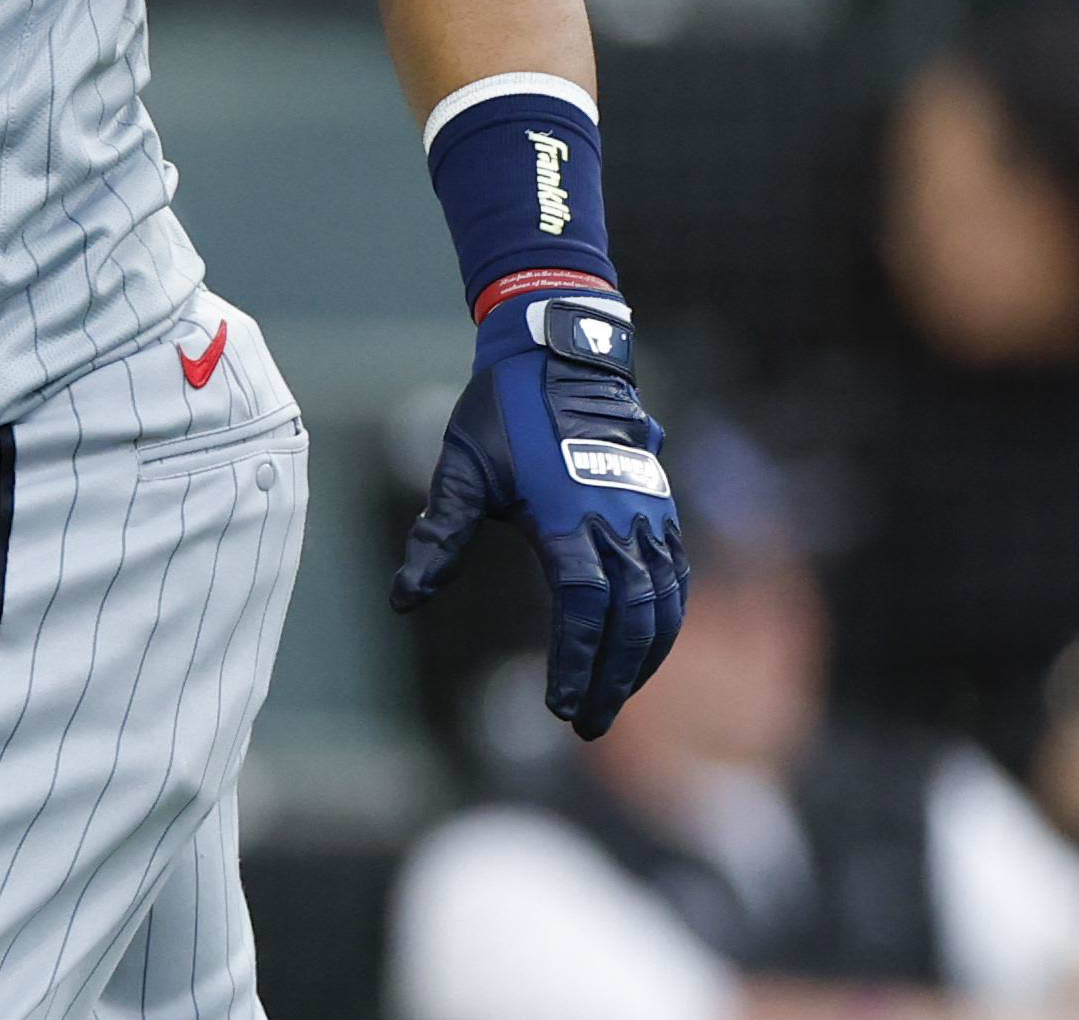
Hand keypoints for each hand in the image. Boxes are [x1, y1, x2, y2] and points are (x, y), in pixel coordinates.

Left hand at [391, 288, 686, 737]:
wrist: (562, 353)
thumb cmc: (504, 411)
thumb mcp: (461, 470)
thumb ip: (438, 537)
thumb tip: (404, 601)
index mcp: (569, 514)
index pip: (584, 607)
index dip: (575, 659)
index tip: (558, 705)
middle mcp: (619, 519)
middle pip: (628, 620)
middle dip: (610, 680)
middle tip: (585, 725)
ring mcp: (647, 515)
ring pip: (661, 605)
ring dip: (643, 659)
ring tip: (613, 700)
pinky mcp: (660, 509)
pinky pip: (675, 579)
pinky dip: (665, 622)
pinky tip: (647, 650)